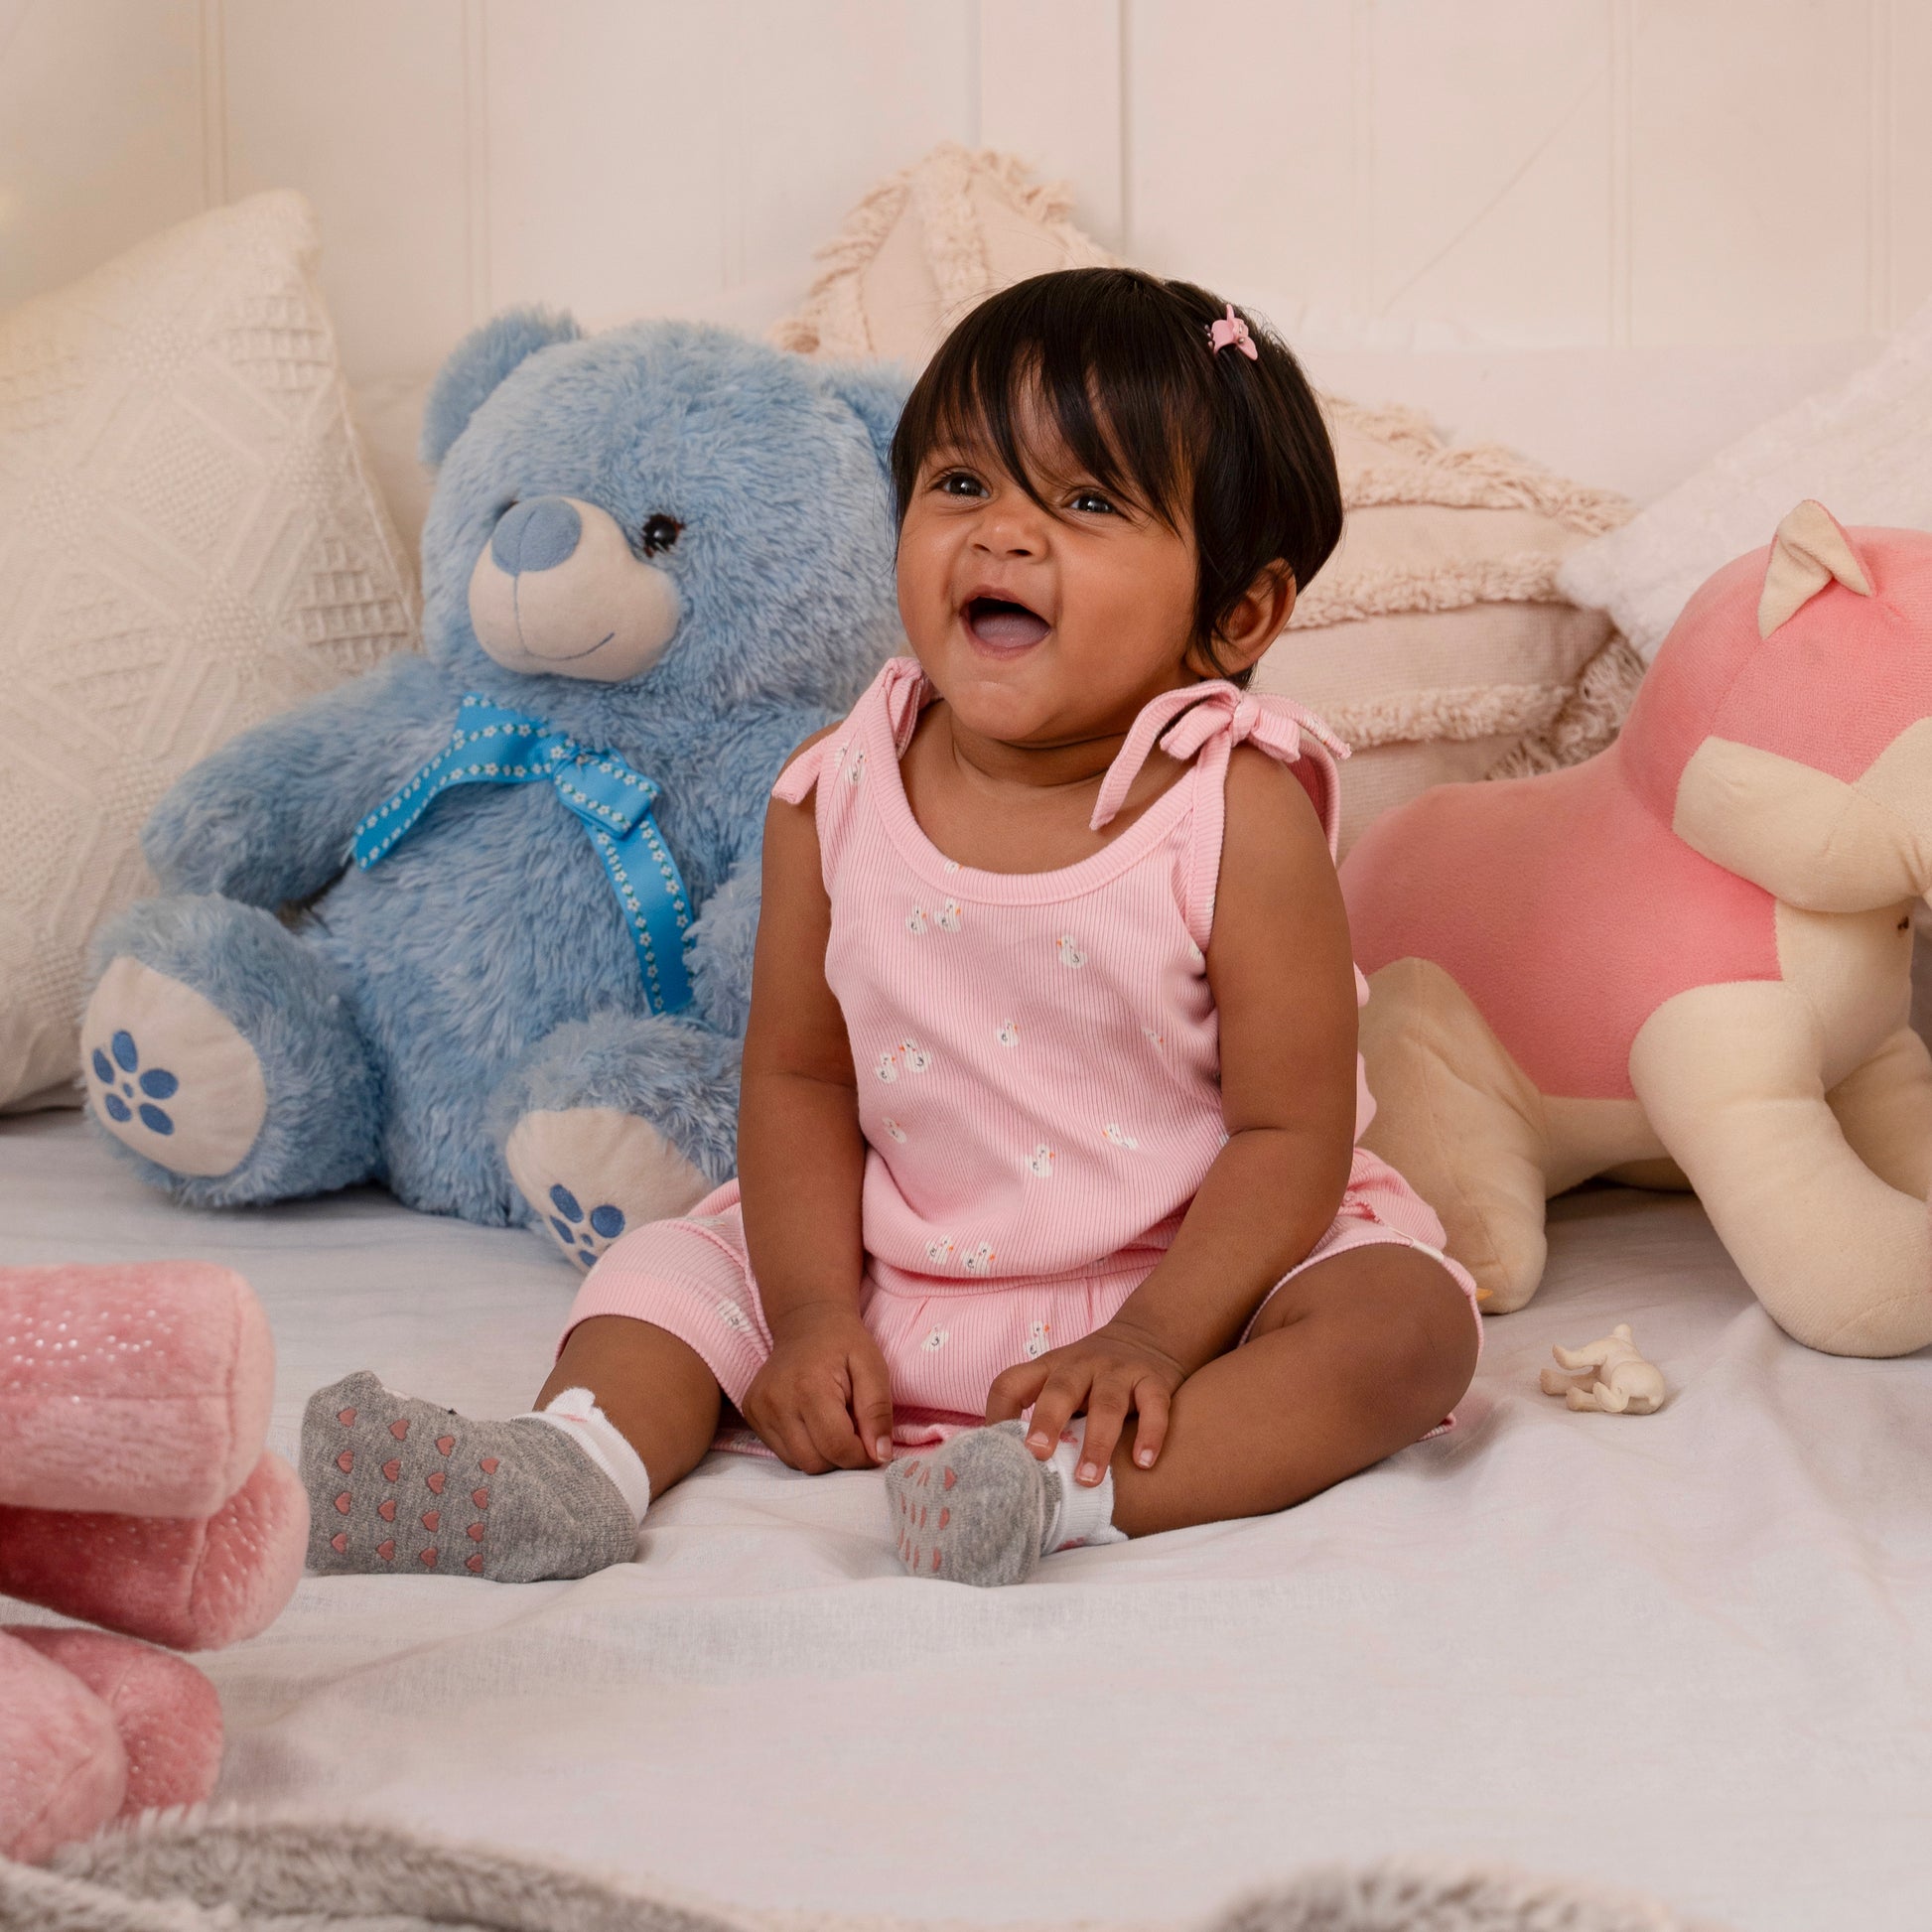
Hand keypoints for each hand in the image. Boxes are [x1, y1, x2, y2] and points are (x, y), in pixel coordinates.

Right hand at [741, 1303, 893, 1472]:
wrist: (806, 1321)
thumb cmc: (844, 1343)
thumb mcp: (873, 1368)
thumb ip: (878, 1412)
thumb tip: (880, 1456)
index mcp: (809, 1387)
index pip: (837, 1447)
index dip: (862, 1456)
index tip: (874, 1447)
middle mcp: (776, 1401)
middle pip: (815, 1463)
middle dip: (841, 1457)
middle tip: (854, 1431)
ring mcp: (758, 1409)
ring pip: (797, 1462)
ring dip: (822, 1455)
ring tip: (833, 1423)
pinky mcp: (751, 1414)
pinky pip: (782, 1453)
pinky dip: (804, 1447)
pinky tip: (813, 1422)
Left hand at [985, 1321, 1185, 1486]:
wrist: (1147, 1336)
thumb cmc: (1092, 1378)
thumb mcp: (1062, 1384)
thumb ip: (1042, 1415)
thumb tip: (1010, 1468)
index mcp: (1048, 1368)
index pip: (1011, 1383)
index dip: (998, 1414)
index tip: (997, 1452)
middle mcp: (1080, 1365)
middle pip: (1059, 1390)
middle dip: (1046, 1422)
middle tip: (1038, 1456)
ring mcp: (1118, 1371)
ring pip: (1106, 1403)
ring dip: (1097, 1443)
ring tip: (1089, 1479)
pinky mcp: (1153, 1380)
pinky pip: (1153, 1405)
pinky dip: (1150, 1434)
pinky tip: (1144, 1462)